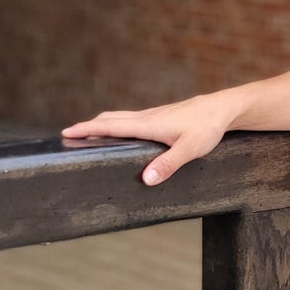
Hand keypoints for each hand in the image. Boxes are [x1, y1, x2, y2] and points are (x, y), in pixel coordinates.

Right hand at [59, 94, 231, 184]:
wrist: (222, 109)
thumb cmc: (207, 128)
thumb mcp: (190, 149)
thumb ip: (168, 164)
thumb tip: (146, 180)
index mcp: (148, 124)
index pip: (110, 126)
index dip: (87, 129)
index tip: (66, 132)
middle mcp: (147, 117)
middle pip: (110, 119)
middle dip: (88, 127)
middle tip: (69, 135)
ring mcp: (153, 115)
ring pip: (120, 117)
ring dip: (102, 124)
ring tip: (88, 133)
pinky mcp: (161, 116)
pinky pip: (131, 119)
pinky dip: (116, 123)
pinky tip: (120, 131)